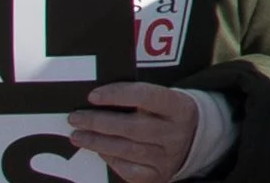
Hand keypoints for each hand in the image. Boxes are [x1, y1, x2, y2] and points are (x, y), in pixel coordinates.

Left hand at [73, 87, 206, 182]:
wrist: (194, 140)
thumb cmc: (168, 115)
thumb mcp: (164, 100)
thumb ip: (139, 98)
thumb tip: (97, 99)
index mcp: (180, 107)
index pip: (146, 96)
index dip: (117, 95)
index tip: (92, 95)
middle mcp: (175, 133)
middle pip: (132, 127)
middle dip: (98, 122)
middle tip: (75, 118)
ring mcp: (167, 157)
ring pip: (126, 150)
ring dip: (96, 142)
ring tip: (77, 135)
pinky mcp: (157, 175)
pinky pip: (128, 170)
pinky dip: (110, 160)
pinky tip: (99, 151)